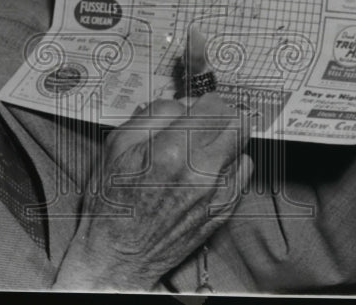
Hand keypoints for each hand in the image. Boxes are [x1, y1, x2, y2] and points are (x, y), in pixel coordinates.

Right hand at [54, 94, 252, 289]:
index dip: (203, 101)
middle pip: (238, 123)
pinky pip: (242, 174)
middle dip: (221, 116)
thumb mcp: (118, 145)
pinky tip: (205, 171)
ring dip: (225, 142)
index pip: (214, 106)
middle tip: (204, 121)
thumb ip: (154, 114)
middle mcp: (202, 171)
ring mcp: (217, 193)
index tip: (195, 105)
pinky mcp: (224, 211)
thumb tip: (181, 104)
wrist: (118, 254)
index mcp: (173, 150)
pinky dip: (228, 166)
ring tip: (201, 149)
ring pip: (243, 147)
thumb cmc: (112, 203)